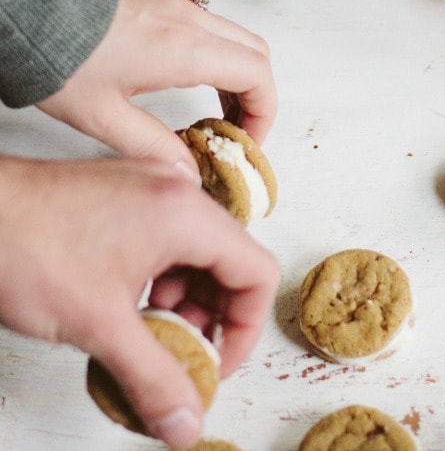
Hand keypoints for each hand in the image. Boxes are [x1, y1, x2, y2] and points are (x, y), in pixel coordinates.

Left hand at [0, 155, 279, 448]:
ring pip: (196, 250)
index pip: (256, 271)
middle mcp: (174, 190)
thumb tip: (186, 421)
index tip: (213, 363)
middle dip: (209, 318)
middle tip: (179, 355)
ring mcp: (149, 185)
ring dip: (183, 299)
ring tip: (146, 334)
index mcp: (184, 212)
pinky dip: (159, 276)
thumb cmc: (27, 246)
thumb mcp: (99, 324)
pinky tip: (125, 305)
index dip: (244, 329)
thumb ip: (153, 378)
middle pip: (229, 260)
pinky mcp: (125, 191)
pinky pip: (165, 237)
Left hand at [38, 0, 276, 166]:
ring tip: (214, 110)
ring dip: (237, 72)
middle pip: (256, 51)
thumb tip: (188, 172)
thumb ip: (154, 147)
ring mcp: (174, 3)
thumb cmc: (59, 59)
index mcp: (185, 49)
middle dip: (257, 94)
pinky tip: (187, 78)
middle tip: (236, 129)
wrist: (26, 8)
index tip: (246, 140)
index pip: (257, 75)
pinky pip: (207, 22)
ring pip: (233, 34)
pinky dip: (216, 53)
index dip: (264, 112)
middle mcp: (188, 20)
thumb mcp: (103, 118)